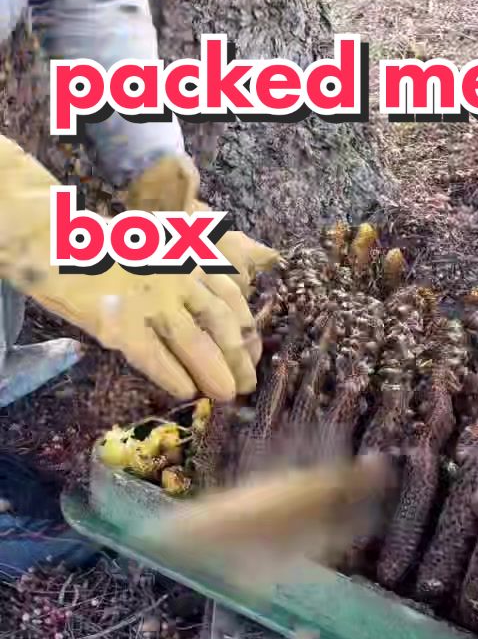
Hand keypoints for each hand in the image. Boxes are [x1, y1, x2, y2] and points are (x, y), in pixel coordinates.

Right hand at [0, 137, 257, 399]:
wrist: (60, 244)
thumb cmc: (110, 248)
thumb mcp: (161, 248)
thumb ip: (188, 273)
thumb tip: (216, 312)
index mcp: (190, 258)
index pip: (231, 298)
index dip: (247, 330)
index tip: (255, 354)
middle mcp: (178, 277)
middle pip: (221, 324)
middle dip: (239, 358)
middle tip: (247, 384)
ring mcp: (151, 299)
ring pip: (195, 342)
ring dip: (214, 372)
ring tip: (225, 395)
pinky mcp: (122, 321)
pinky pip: (154, 355)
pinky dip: (173, 375)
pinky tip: (186, 392)